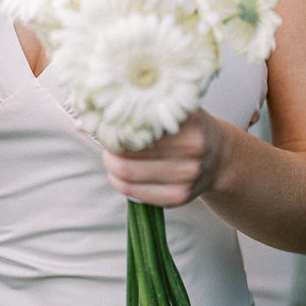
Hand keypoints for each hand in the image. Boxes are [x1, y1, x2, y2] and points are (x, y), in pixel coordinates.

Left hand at [101, 109, 227, 207]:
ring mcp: (186, 177)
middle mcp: (191, 150)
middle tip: (107, 143)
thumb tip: (85, 119)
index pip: (136, 128)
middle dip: (109, 150)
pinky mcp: (179, 198)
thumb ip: (140, 108)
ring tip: (112, 158)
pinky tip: (121, 175)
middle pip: (128, 156)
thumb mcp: (174, 108)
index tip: (107, 125)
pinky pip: (136, 194)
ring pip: (128, 177)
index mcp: (188, 122)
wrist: (221, 157)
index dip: (114, 128)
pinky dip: (120, 184)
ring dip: (111, 168)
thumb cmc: (190, 128)